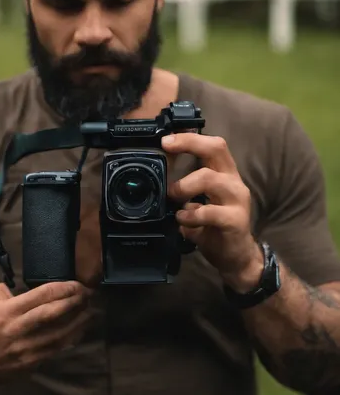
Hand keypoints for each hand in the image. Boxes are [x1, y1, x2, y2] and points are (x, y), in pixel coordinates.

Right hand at [0, 281, 92, 386]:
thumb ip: (6, 291)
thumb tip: (23, 287)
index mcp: (8, 311)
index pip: (42, 295)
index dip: (64, 288)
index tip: (77, 284)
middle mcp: (18, 330)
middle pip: (54, 314)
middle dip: (75, 302)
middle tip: (88, 294)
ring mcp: (24, 349)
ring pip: (59, 335)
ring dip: (78, 322)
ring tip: (90, 311)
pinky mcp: (28, 364)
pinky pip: (54, 350)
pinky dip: (69, 340)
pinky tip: (79, 331)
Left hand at [162, 133, 263, 291]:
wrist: (236, 257)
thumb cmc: (215, 226)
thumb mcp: (198, 203)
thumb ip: (185, 190)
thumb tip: (157, 180)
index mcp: (224, 174)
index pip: (212, 144)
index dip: (189, 137)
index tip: (166, 139)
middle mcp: (233, 181)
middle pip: (216, 149)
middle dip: (188, 144)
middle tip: (166, 149)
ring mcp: (237, 200)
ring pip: (210, 178)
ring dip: (184, 185)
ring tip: (172, 196)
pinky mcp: (235, 220)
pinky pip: (210, 212)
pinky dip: (191, 215)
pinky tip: (182, 219)